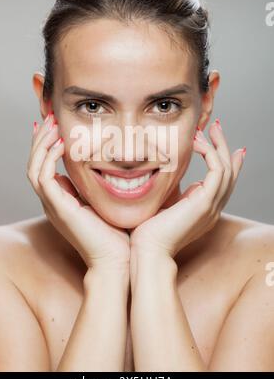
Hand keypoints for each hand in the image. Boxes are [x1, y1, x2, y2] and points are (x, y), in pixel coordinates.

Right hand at [27, 112, 129, 270]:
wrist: (118, 260)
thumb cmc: (117, 234)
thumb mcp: (105, 202)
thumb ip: (98, 186)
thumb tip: (106, 167)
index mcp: (61, 201)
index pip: (45, 167)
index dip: (46, 146)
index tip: (55, 126)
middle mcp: (53, 202)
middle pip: (34, 164)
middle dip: (41, 139)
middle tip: (50, 117)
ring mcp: (53, 206)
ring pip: (34, 168)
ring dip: (41, 144)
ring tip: (52, 124)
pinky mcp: (58, 208)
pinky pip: (44, 177)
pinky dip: (49, 158)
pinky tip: (61, 144)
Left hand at [129, 119, 245, 258]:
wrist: (148, 252)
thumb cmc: (149, 232)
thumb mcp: (164, 206)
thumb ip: (172, 193)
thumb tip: (168, 177)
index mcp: (204, 209)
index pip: (221, 181)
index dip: (223, 159)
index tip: (216, 141)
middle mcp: (212, 208)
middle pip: (229, 172)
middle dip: (224, 146)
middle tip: (216, 126)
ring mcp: (211, 206)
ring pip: (226, 168)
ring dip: (218, 145)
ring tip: (210, 127)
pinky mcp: (204, 203)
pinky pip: (216, 170)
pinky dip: (209, 153)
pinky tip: (197, 142)